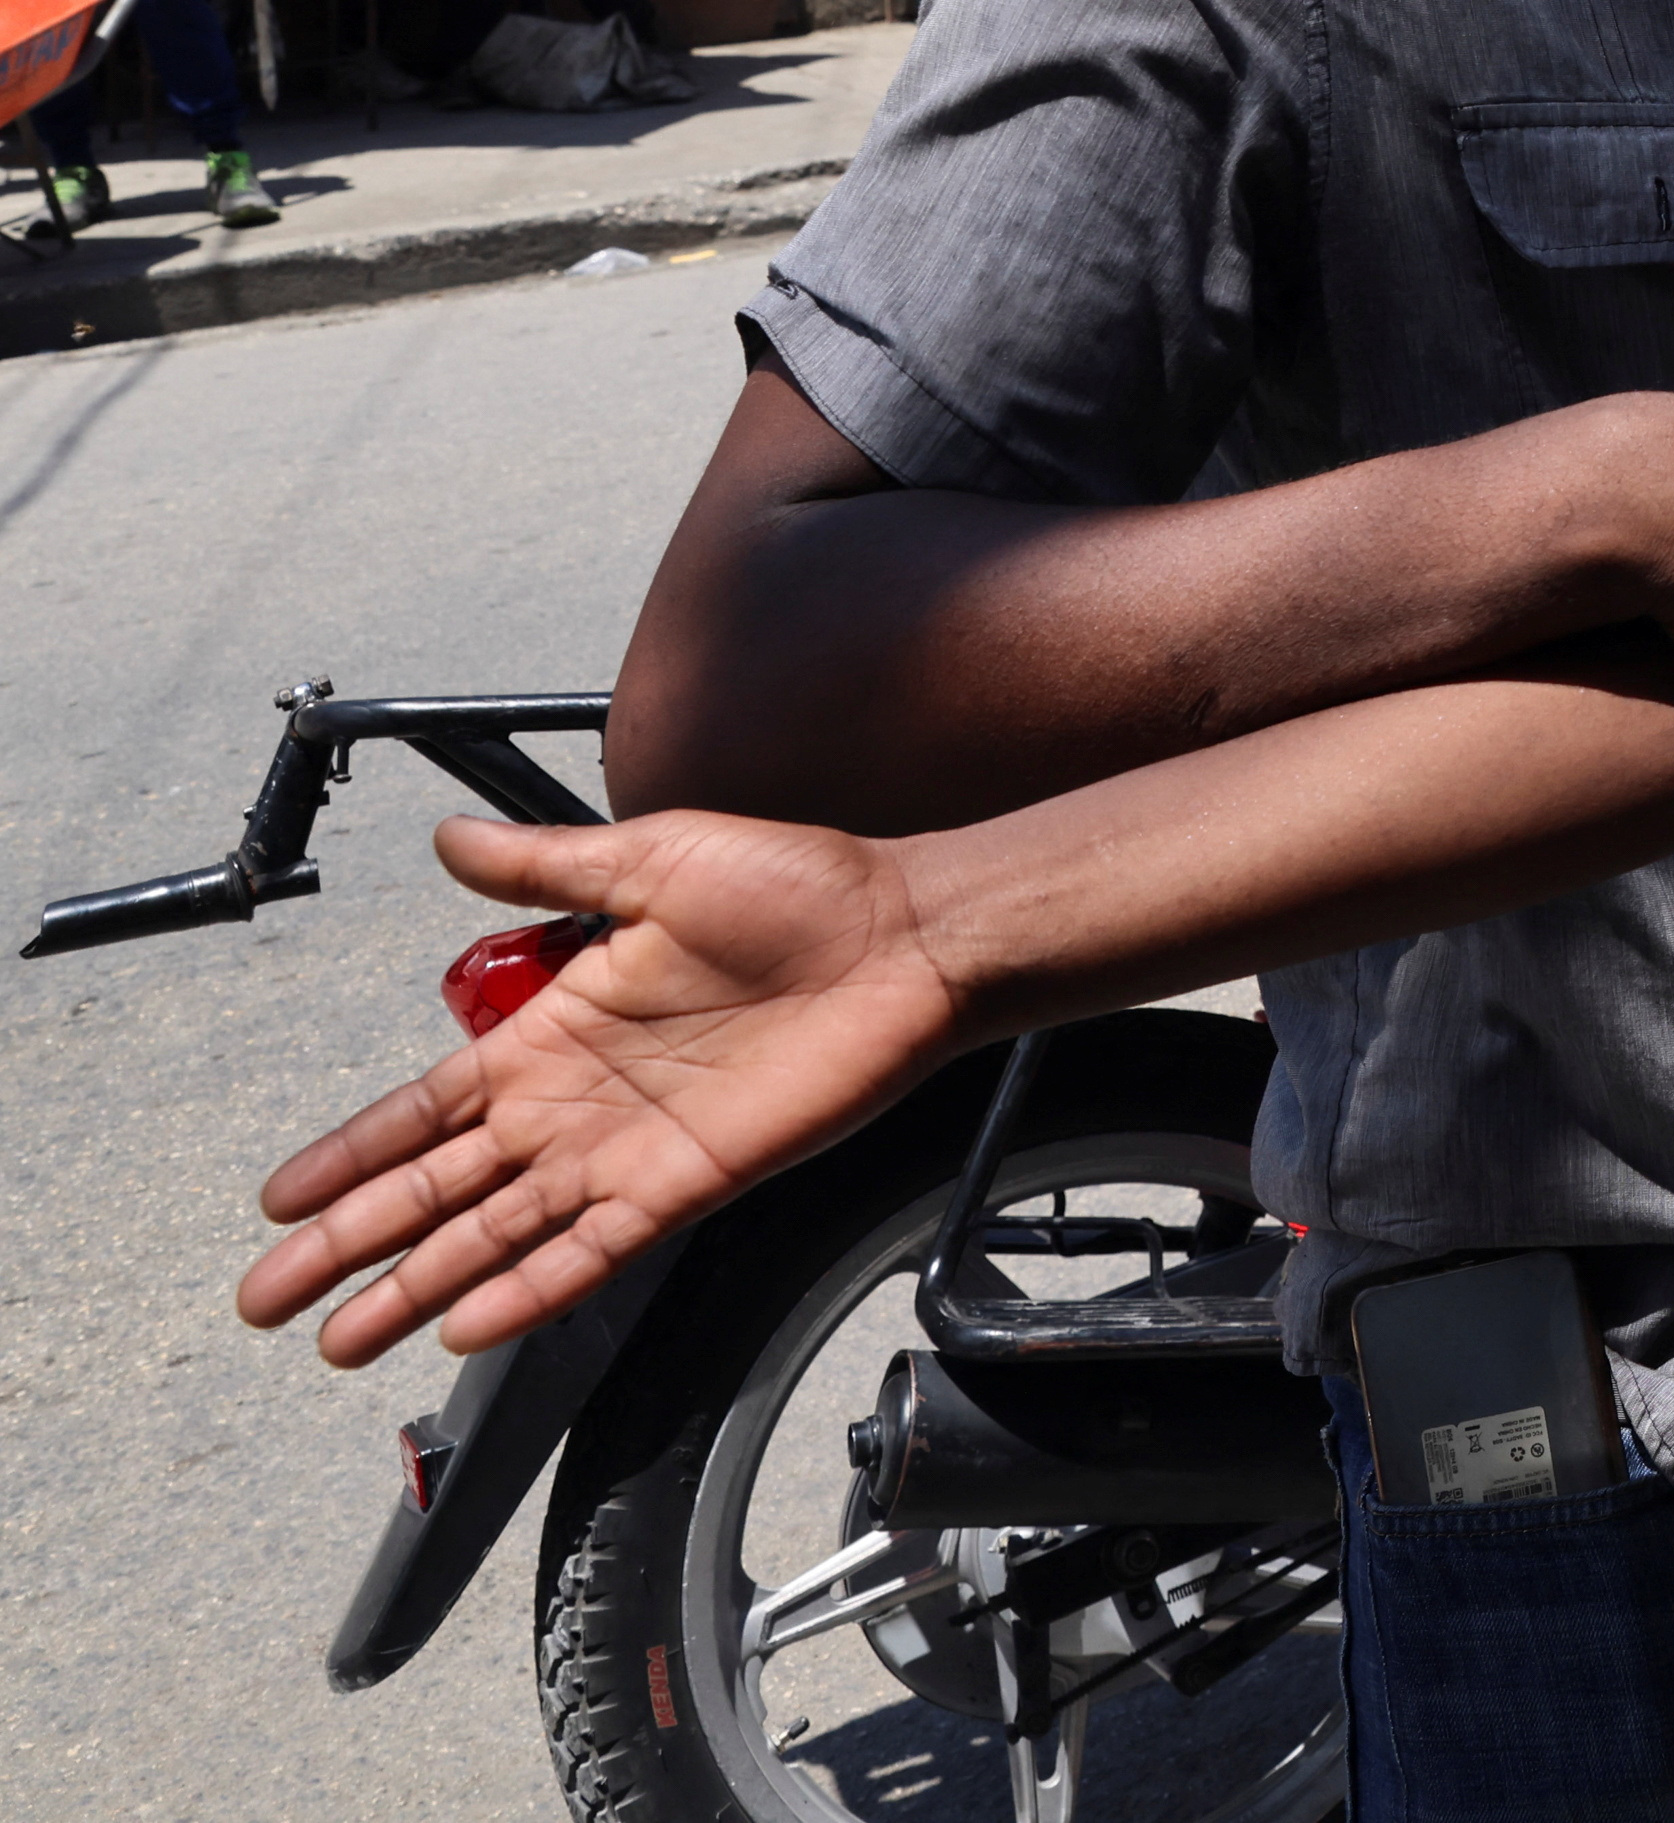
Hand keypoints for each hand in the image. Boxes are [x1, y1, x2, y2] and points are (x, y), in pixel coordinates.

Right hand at [240, 810, 968, 1368]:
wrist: (906, 932)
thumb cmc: (800, 888)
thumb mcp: (651, 860)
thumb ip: (545, 864)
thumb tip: (447, 838)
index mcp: (554, 1030)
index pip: (424, 1109)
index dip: (351, 1153)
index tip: (279, 1198)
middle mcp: (575, 1104)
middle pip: (435, 1189)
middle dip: (348, 1242)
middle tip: (264, 1296)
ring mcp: (625, 1151)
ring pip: (493, 1235)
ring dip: (414, 1286)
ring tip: (336, 1338)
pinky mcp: (687, 1183)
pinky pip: (590, 1251)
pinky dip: (527, 1289)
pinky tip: (465, 1325)